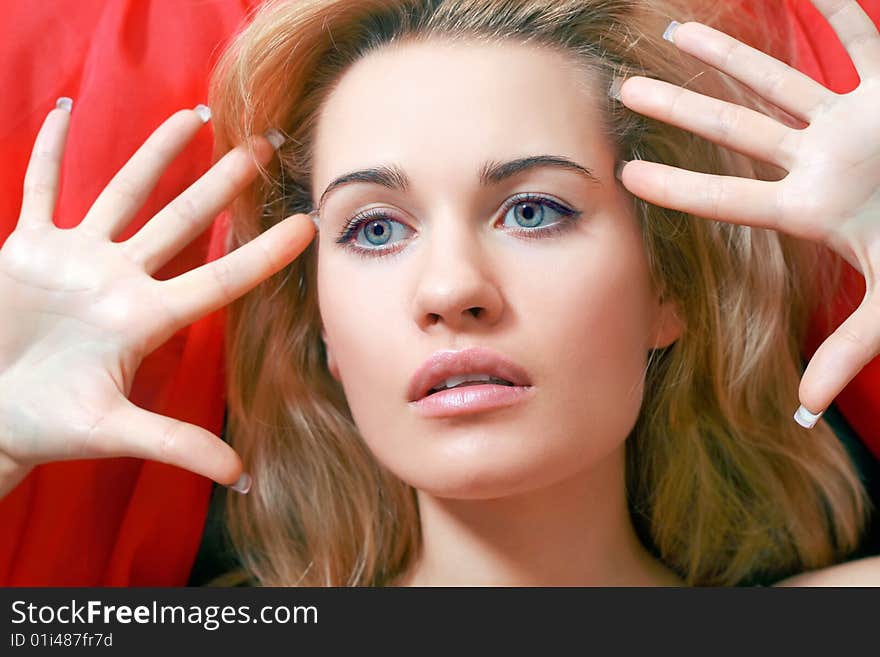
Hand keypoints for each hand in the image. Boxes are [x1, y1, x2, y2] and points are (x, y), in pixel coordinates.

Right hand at [0, 102, 314, 495]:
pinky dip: (49, 151)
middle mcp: (120, 279)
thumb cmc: (47, 425)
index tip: (306, 224)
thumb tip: (239, 476)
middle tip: (265, 148)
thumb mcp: (112, 431)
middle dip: (222, 184)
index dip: (263, 253)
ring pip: (124, 192)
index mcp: (145, 317)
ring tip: (194, 115)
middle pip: (182, 219)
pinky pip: (41, 188)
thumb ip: (176, 445)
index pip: (218, 278)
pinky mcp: (26, 250)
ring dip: (156, 152)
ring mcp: (76, 259)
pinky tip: (66, 109)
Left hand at [615, 0, 879, 427]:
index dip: (679, 189)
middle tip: (624, 92)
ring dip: (730, 54)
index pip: (730, 198)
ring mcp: (852, 123)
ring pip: (779, 80)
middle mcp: (821, 163)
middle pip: (734, 130)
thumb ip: (850, 349)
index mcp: (814, 209)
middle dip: (680, 109)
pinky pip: (860, 39)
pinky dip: (836, 10)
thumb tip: (802, 409)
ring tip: (677, 31)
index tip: (625, 176)